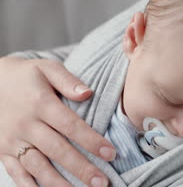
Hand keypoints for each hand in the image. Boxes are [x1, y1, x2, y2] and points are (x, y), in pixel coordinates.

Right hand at [0, 57, 114, 186]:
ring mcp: (12, 141)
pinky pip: (17, 174)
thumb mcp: (46, 68)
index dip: (92, 141)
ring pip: (38, 167)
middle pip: (57, 150)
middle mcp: (26, 125)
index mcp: (41, 104)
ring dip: (60, 184)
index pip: (71, 126)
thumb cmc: (25, 75)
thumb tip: (88, 93)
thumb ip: (68, 80)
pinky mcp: (3, 152)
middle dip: (82, 168)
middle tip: (103, 182)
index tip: (111, 153)